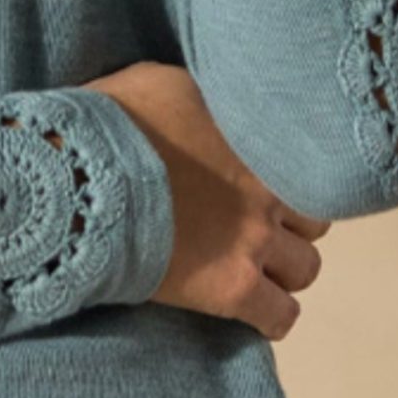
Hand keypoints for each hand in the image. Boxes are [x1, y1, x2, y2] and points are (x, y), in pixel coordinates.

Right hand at [81, 60, 330, 341]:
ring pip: (305, 269)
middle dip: (288, 223)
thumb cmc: (114, 123)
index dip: (280, 177)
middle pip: (314, 219)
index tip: (254, 184)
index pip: (306, 164)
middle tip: (250, 225)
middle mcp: (268, 189)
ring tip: (249, 267)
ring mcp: (253, 241)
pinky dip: (271, 314)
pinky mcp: (231, 288)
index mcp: (256, 139)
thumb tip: (212, 105)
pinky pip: (280, 316)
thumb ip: (205, 97)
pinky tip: (251, 307)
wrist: (83, 179)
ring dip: (282, 268)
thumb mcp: (165, 82)